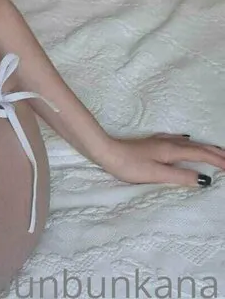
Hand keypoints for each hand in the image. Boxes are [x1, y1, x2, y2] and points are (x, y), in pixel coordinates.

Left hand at [97, 132, 224, 186]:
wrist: (107, 151)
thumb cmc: (130, 165)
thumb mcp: (157, 174)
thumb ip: (180, 176)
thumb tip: (205, 179)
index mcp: (172, 150)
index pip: (201, 154)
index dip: (218, 160)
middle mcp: (169, 142)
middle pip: (198, 146)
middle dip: (215, 152)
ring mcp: (161, 141)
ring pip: (190, 143)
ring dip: (205, 148)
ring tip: (216, 151)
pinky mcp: (153, 143)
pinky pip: (179, 142)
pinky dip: (191, 144)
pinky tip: (187, 142)